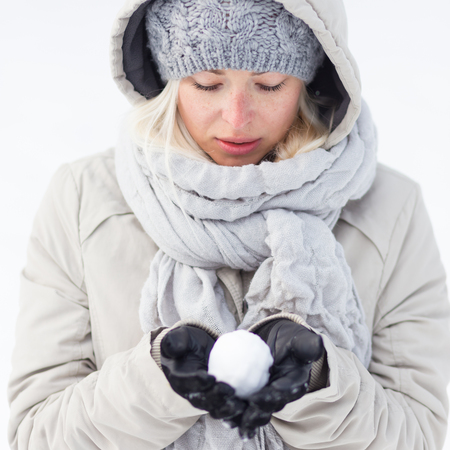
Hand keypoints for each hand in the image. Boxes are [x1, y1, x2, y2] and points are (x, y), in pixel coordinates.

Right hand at [160, 326, 245, 419]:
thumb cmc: (188, 341)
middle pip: (200, 400)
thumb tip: (174, 347)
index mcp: (178, 378)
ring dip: (226, 409)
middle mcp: (189, 392)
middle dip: (215, 398)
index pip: (185, 383)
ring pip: (213, 408)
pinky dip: (236, 410)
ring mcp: (203, 398)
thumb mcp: (180, 336)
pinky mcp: (216, 399)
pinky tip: (249, 404)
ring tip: (240, 404)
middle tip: (230, 390)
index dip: (197, 382)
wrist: (198, 348)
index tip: (211, 378)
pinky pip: (225, 406)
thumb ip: (175, 341)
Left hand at [236, 320, 323, 438]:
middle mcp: (280, 397)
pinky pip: (239, 404)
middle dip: (255, 415)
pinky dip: (229, 409)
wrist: (278, 341)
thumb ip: (306, 344)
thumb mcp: (299, 338)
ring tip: (228, 419)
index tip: (258, 397)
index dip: (272, 396)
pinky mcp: (250, 396)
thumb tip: (318, 343)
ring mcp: (264, 399)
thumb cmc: (290, 339)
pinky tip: (216, 409)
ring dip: (240, 417)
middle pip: (267, 409)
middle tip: (241, 413)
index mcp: (295, 385)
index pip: (285, 393)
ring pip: (252, 412)